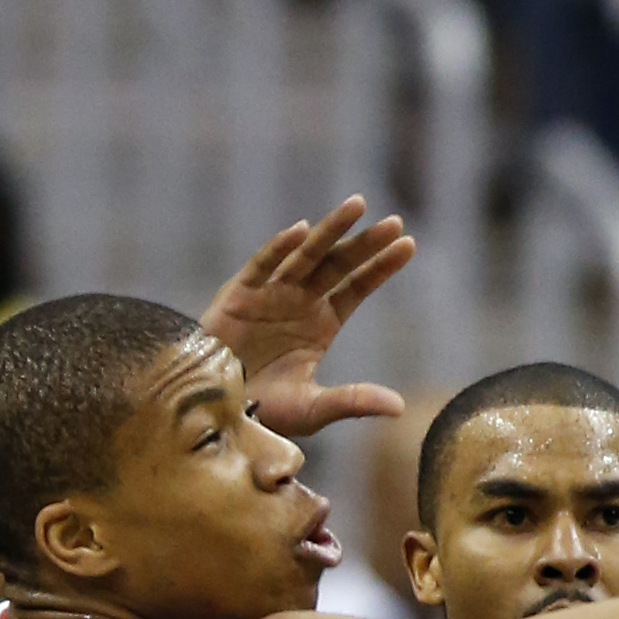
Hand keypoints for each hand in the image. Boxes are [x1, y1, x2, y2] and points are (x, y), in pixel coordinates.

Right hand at [200, 197, 414, 437]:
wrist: (210, 412)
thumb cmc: (262, 411)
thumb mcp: (313, 409)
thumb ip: (353, 401)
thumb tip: (400, 408)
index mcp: (322, 324)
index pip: (357, 287)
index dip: (381, 267)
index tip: (408, 244)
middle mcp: (299, 302)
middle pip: (338, 265)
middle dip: (365, 243)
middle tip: (395, 221)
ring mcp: (269, 294)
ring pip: (306, 256)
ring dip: (330, 230)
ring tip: (357, 206)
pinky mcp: (237, 295)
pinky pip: (261, 266)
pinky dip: (279, 248)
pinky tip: (301, 231)